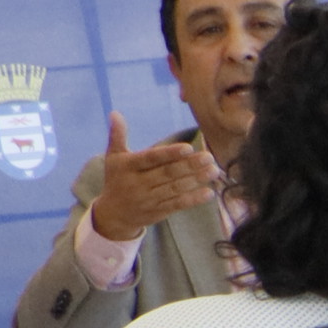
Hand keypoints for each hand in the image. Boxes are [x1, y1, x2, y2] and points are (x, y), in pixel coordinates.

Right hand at [85, 113, 215, 243]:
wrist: (114, 214)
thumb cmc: (116, 179)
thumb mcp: (113, 157)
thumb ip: (117, 135)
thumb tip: (116, 113)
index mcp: (128, 166)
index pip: (151, 158)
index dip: (169, 154)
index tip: (188, 148)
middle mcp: (138, 183)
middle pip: (167, 173)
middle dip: (190, 165)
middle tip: (210, 157)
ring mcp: (149, 199)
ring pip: (175, 189)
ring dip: (196, 180)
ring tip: (214, 171)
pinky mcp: (159, 211)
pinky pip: (177, 204)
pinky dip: (193, 199)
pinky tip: (209, 192)